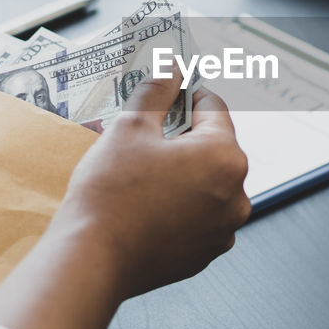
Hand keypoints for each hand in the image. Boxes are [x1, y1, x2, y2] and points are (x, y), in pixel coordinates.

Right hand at [50, 77, 250, 300]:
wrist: (92, 259)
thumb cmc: (111, 194)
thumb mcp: (129, 127)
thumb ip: (157, 92)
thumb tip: (171, 69)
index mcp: (226, 157)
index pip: (213, 107)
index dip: (185, 95)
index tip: (166, 94)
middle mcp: (236, 195)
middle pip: (214, 147)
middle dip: (182, 137)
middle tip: (144, 137)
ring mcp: (223, 229)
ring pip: (206, 183)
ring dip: (182, 173)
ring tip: (141, 174)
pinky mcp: (205, 254)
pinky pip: (198, 216)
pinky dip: (179, 206)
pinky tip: (146, 205)